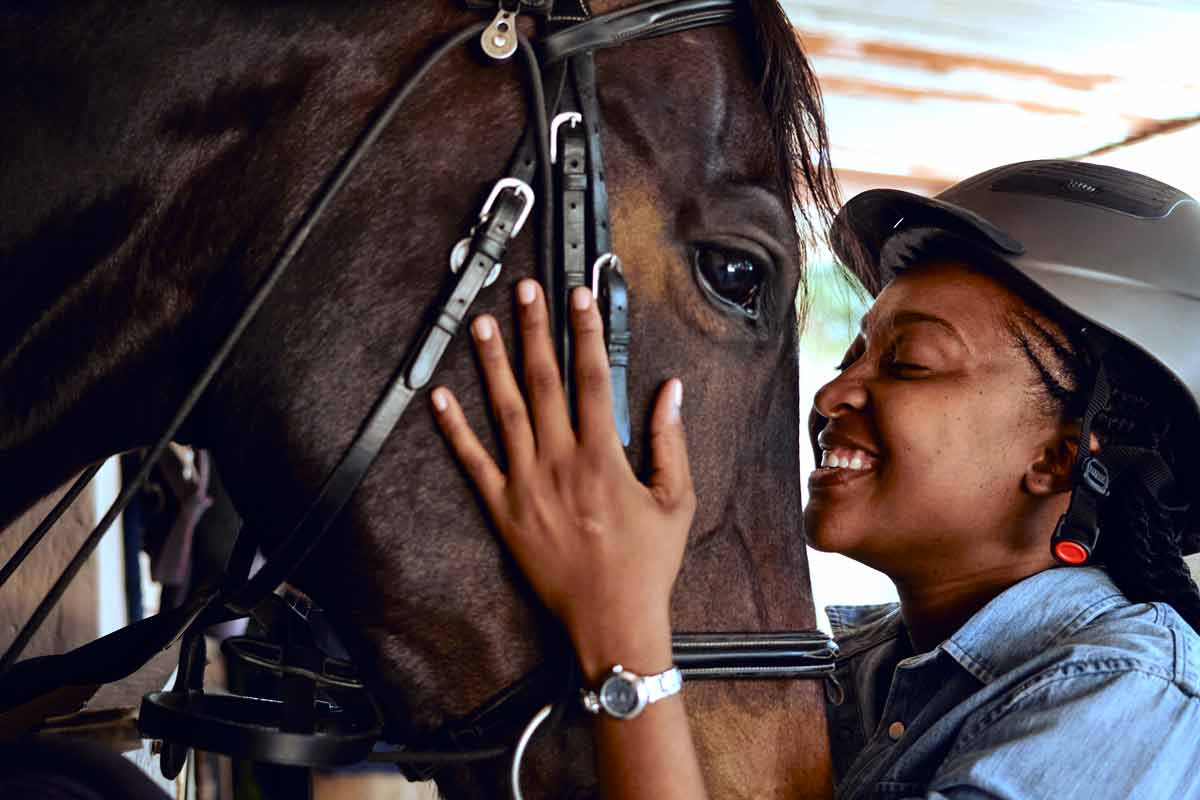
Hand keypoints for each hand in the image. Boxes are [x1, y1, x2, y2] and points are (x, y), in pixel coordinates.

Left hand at [431, 280, 694, 677]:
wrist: (611, 618)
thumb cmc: (646, 563)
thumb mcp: (676, 500)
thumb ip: (671, 441)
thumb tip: (671, 391)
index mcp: (604, 457)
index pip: (593, 378)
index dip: (586, 331)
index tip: (578, 297)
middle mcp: (560, 462)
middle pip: (544, 381)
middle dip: (535, 330)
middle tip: (525, 291)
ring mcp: (526, 485)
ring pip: (505, 411)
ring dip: (493, 364)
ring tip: (481, 324)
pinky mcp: (503, 509)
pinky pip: (473, 462)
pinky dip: (455, 429)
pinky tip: (440, 397)